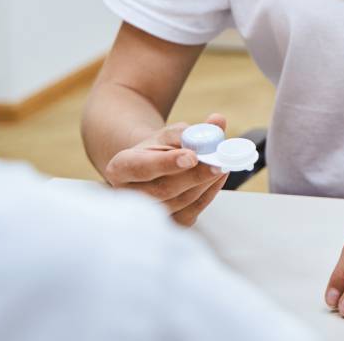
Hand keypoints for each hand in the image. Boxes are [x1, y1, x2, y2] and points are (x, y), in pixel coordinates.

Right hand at [105, 114, 228, 225]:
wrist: (153, 169)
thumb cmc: (158, 149)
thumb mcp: (168, 134)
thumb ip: (191, 129)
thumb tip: (217, 121)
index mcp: (121, 168)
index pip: (141, 167)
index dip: (166, 163)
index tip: (192, 156)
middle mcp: (129, 194)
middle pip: (163, 189)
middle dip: (194, 175)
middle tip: (217, 162)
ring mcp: (147, 214)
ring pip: (181, 201)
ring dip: (205, 183)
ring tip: (222, 164)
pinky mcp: (168, 223)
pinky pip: (192, 211)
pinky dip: (209, 193)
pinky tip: (218, 177)